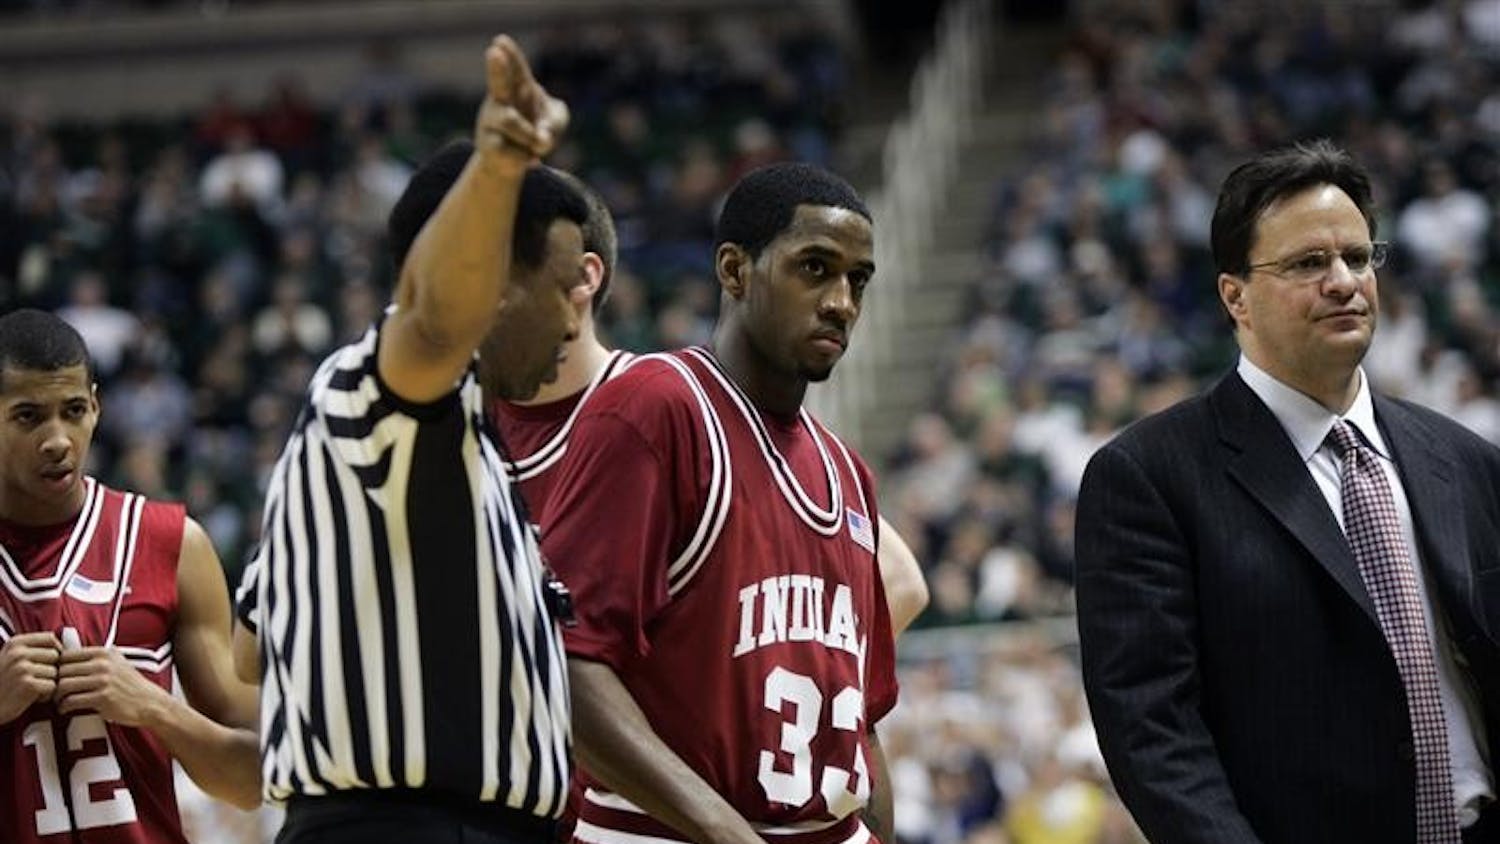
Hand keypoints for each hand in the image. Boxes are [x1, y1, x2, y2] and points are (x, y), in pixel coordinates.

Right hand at [0, 632, 61, 724]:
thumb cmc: (2, 683)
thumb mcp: (10, 658)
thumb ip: (32, 649)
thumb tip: (65, 646)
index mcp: (15, 643)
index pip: (51, 638)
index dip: (56, 650)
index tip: (50, 662)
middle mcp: (19, 653)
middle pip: (56, 656)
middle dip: (51, 669)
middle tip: (35, 680)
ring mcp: (23, 669)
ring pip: (55, 672)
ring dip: (48, 683)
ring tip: (30, 689)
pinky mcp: (28, 685)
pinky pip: (52, 686)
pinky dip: (45, 695)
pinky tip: (30, 698)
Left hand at [54, 647, 168, 727]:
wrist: (149, 703)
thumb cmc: (130, 685)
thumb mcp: (117, 662)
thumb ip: (96, 657)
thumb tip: (68, 655)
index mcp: (104, 653)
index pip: (66, 655)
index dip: (56, 667)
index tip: (56, 677)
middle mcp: (103, 664)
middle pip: (62, 670)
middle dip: (54, 683)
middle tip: (52, 692)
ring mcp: (103, 680)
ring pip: (64, 685)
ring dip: (56, 696)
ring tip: (58, 701)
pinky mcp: (102, 698)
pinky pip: (71, 701)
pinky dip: (63, 707)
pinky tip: (65, 709)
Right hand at [474, 34, 569, 165]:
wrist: (514, 159)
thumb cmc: (536, 130)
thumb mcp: (555, 123)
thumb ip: (554, 126)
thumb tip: (541, 140)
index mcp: (518, 87)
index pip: (516, 69)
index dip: (510, 56)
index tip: (500, 41)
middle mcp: (499, 101)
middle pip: (498, 84)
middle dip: (497, 69)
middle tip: (493, 53)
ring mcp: (490, 121)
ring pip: (511, 122)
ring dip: (530, 135)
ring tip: (537, 145)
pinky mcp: (487, 144)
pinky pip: (513, 151)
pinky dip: (526, 157)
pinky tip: (525, 158)